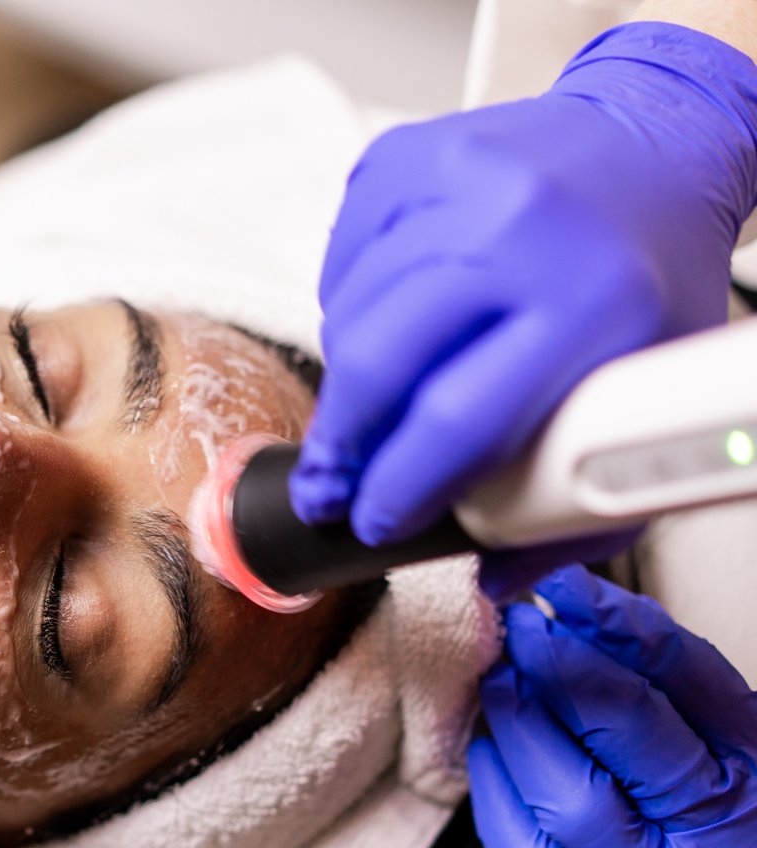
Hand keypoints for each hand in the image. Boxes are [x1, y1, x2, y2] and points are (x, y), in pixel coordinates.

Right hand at [292, 22, 756, 566]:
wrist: (650, 142)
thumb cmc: (650, 270)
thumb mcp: (652, 385)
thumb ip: (590, 498)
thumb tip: (497, 570)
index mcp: (594, 301)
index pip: (459, 420)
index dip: (401, 486)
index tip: (377, 520)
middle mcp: (519, 232)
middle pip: (378, 366)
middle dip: (341, 444)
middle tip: (331, 483)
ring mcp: (454, 183)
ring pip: (346, 316)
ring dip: (347, 378)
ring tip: (375, 397)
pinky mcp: (405, 158)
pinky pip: (337, 261)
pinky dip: (345, 306)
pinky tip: (386, 315)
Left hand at [468, 565, 756, 847]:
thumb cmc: (731, 846)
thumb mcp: (734, 759)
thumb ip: (674, 690)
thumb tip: (587, 613)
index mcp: (756, 776)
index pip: (693, 680)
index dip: (622, 623)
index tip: (568, 585)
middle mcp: (710, 833)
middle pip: (629, 729)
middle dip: (562, 664)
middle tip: (521, 625)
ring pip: (568, 791)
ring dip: (521, 721)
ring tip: (500, 678)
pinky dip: (495, 788)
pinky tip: (488, 748)